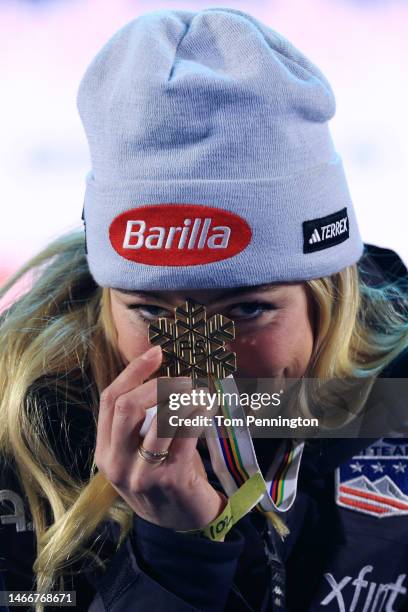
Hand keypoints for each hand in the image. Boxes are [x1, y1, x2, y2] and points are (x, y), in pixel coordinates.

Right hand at [95, 345, 225, 530]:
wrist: (183, 524)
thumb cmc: (163, 476)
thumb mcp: (139, 450)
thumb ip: (141, 419)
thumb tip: (160, 371)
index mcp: (105, 451)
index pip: (110, 400)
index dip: (133, 371)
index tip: (156, 353)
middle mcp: (116, 463)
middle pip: (127, 406)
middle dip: (156, 384)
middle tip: (182, 379)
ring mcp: (142, 473)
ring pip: (157, 419)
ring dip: (183, 399)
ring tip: (199, 393)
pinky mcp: (170, 478)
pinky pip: (184, 435)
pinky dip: (198, 414)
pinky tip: (208, 407)